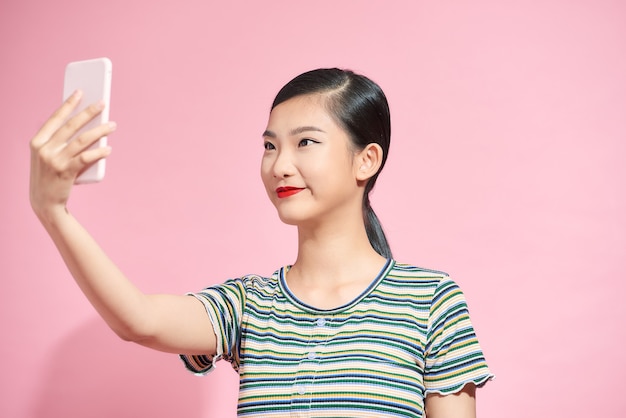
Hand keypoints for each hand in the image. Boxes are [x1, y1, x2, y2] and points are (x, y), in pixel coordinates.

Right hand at [29, 90, 116, 218]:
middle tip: (103, 103)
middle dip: (88, 112)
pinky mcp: (65, 172)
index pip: (55, 118)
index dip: (68, 104)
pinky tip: (108, 149)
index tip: (80, 92)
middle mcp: (44, 149)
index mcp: (37, 142)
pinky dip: (99, 152)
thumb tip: (88, 125)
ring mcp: (54, 161)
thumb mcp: (49, 156)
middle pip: (71, 125)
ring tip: (112, 125)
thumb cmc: (50, 176)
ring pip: (82, 140)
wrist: (44, 202)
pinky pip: (86, 158)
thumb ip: (62, 142)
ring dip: (100, 130)